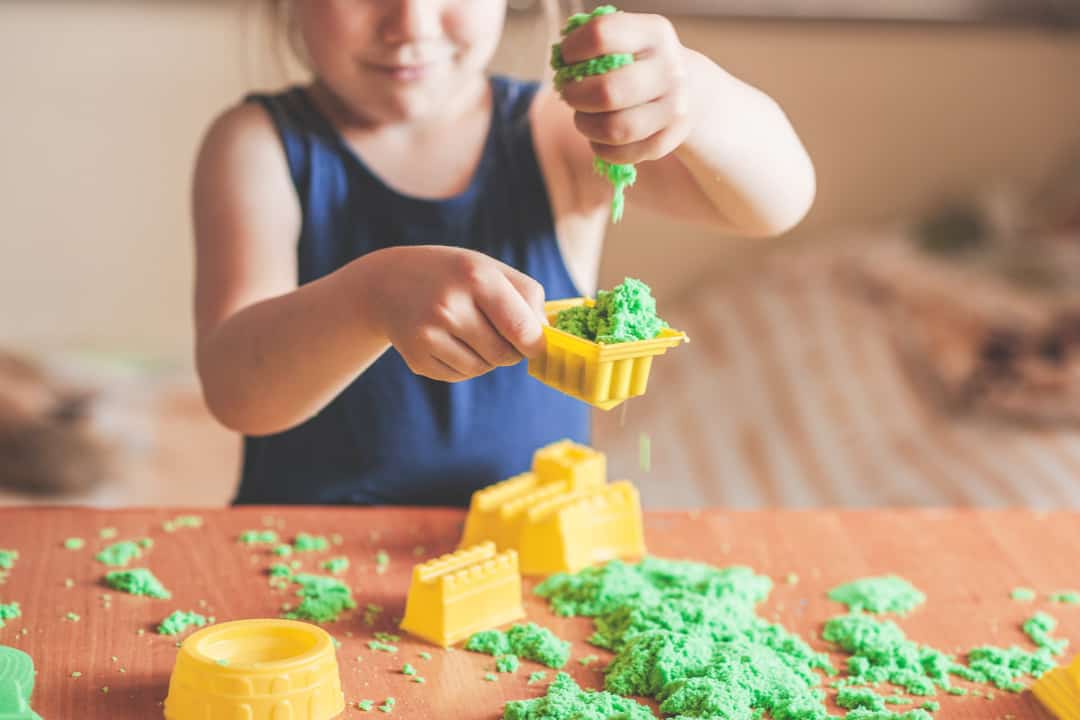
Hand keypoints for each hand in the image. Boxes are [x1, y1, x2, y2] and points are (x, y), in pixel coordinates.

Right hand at [364, 246, 546, 382]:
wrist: (388, 283)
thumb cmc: (453, 276)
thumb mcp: (489, 268)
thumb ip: (527, 296)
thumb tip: (546, 337)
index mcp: (476, 277)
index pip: (522, 329)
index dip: (535, 344)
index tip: (535, 343)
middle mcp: (450, 306)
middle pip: (505, 354)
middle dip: (511, 349)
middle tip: (498, 330)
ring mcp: (429, 334)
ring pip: (484, 368)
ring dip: (488, 357)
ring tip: (469, 330)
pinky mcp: (418, 358)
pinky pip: (461, 375)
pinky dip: (465, 364)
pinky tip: (449, 340)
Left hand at [557, 12, 694, 165]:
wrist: (690, 90)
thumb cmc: (641, 63)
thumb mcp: (629, 40)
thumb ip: (596, 44)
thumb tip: (562, 65)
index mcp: (654, 34)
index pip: (601, 35)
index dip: (573, 49)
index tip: (566, 58)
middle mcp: (669, 70)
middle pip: (607, 92)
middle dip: (575, 96)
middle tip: (570, 94)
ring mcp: (673, 109)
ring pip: (614, 129)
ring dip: (586, 126)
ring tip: (583, 118)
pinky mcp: (667, 140)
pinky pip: (621, 154)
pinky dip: (600, 148)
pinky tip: (598, 137)